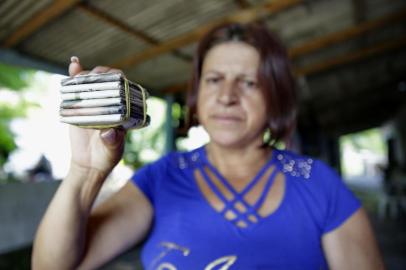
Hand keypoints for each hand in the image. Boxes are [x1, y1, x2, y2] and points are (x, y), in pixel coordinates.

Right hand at [67, 57, 125, 174]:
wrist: (89, 165)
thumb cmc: (107, 157)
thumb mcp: (113, 151)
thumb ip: (113, 142)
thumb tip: (109, 132)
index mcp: (122, 111)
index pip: (125, 89)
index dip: (120, 80)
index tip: (116, 77)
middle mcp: (109, 104)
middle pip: (108, 81)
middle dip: (103, 74)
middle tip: (98, 75)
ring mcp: (93, 104)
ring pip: (92, 82)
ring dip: (88, 74)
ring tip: (83, 72)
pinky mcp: (78, 107)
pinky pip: (76, 90)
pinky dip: (74, 75)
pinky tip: (74, 63)